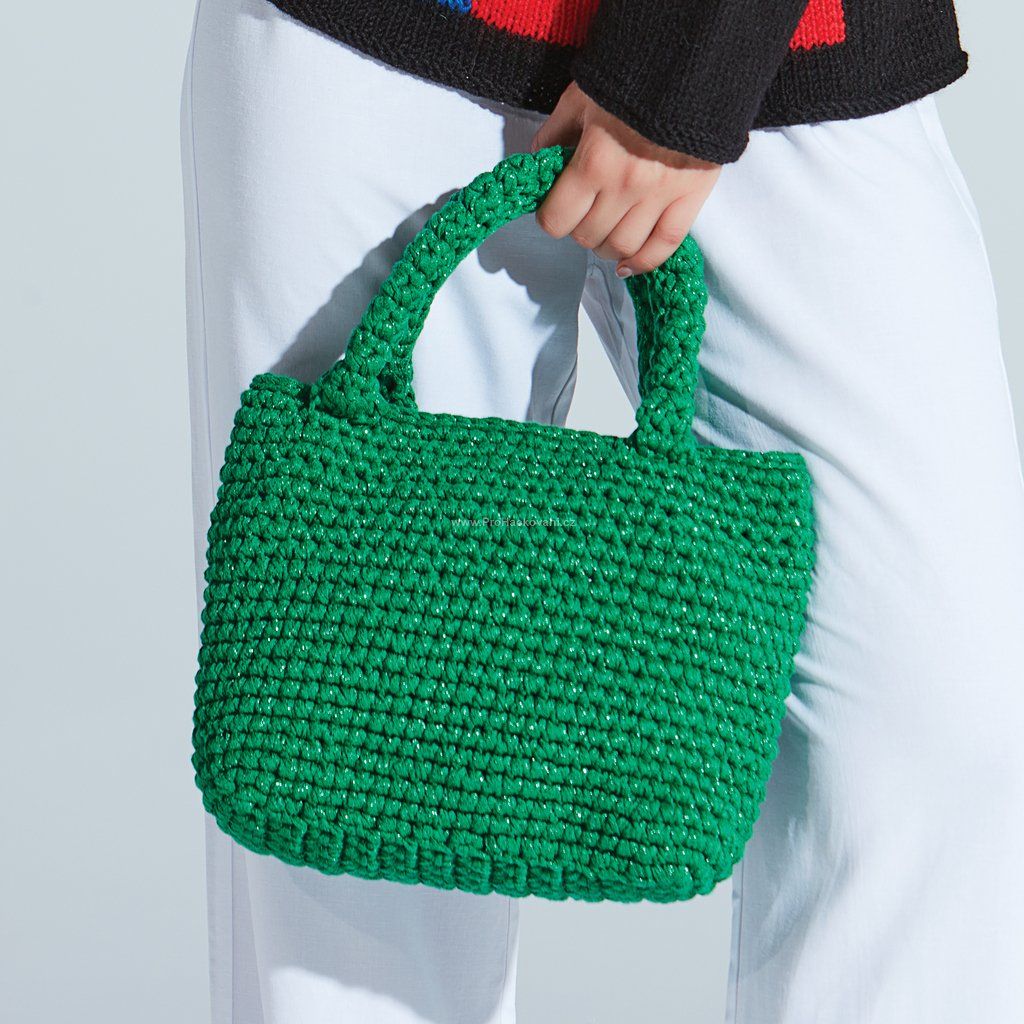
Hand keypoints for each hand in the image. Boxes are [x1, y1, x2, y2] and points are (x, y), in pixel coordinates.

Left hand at [529, 82, 720, 276]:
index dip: (551, 218)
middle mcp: (625, 186)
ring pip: (623, 247)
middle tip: (584, 215)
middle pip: (588, 236)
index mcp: (594, 161)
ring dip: (607, 247)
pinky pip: (664, 246)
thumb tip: (538, 159)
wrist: (692, 64)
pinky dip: (643, 262)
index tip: (554, 211)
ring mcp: (660, 195)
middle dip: (579, 230)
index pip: (558, 219)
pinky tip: (628, 265)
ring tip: (606, 233)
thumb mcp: (581, 97)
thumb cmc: (633, 79)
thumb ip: (555, 132)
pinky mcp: (690, 197)